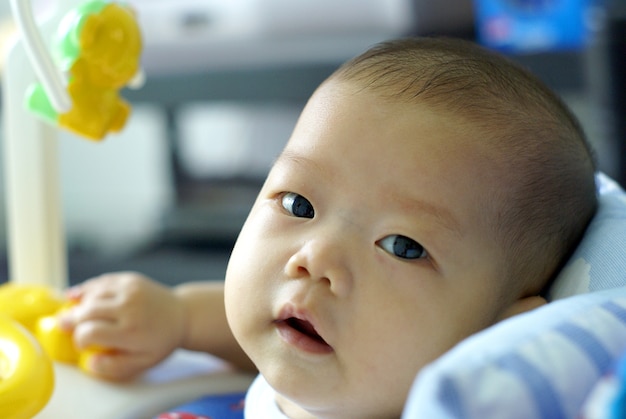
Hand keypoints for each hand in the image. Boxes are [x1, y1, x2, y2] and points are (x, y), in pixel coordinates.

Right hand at [59, 272, 183, 380]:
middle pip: (87, 311)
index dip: (79, 339)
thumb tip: (90, 362)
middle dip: (71, 319)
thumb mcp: (143, 362)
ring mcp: (130, 289)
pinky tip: (77, 296)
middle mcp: (129, 307)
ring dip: (79, 304)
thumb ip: (115, 367)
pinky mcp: (130, 279)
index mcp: (131, 331)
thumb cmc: (160, 341)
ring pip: (92, 294)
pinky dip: (87, 289)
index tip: (81, 343)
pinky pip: (102, 282)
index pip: (91, 332)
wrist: (182, 315)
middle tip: (62, 325)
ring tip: (73, 312)